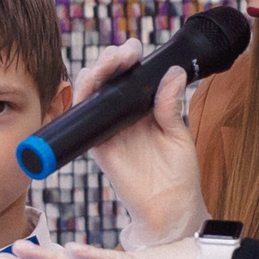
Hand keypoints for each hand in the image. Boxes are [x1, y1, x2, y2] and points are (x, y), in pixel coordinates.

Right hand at [76, 40, 208, 247]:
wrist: (169, 209)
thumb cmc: (178, 175)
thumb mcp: (178, 135)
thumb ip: (170, 105)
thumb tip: (174, 72)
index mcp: (145, 106)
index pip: (131, 74)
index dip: (128, 57)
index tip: (135, 49)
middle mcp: (124, 114)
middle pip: (107, 77)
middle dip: (110, 59)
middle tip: (123, 55)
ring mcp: (108, 128)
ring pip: (92, 92)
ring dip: (95, 72)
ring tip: (109, 64)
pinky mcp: (97, 145)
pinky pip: (83, 118)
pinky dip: (80, 99)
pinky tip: (88, 86)